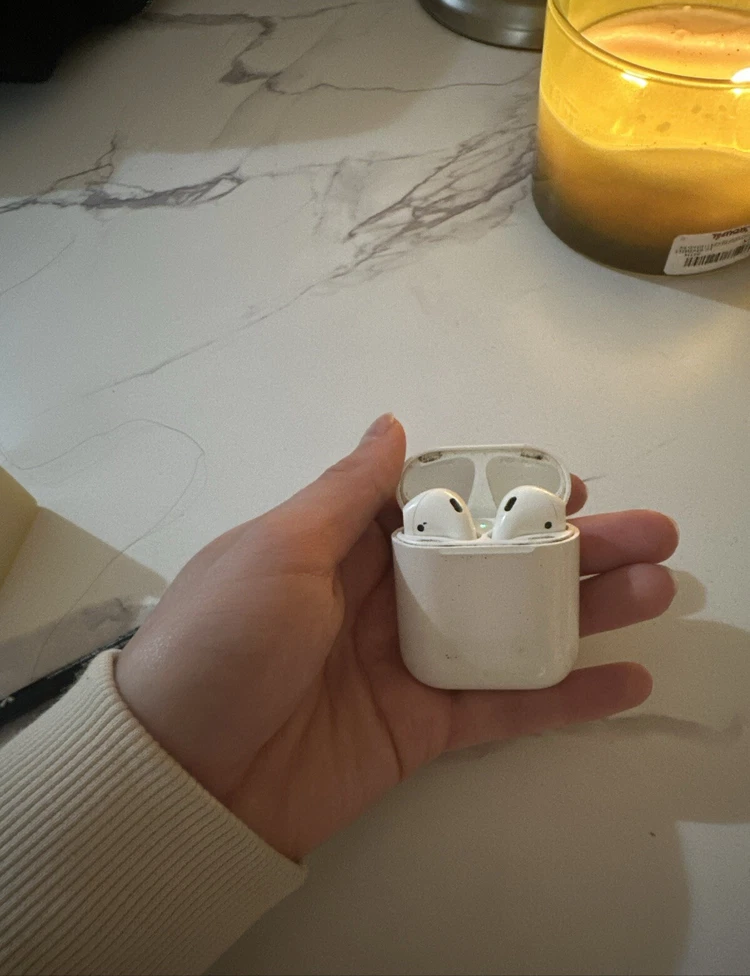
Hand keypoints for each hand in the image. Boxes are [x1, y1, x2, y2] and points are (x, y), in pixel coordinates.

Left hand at [116, 415, 677, 860]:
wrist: (182, 776)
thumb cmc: (224, 642)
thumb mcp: (277, 550)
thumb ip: (345, 493)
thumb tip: (391, 425)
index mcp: (348, 547)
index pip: (447, 508)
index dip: (510, 495)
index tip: (568, 485)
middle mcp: (387, 598)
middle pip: (496, 565)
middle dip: (571, 548)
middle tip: (648, 534)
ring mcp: (412, 664)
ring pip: (514, 628)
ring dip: (587, 611)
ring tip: (658, 590)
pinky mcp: (425, 728)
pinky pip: (505, 707)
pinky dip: (565, 696)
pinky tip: (627, 680)